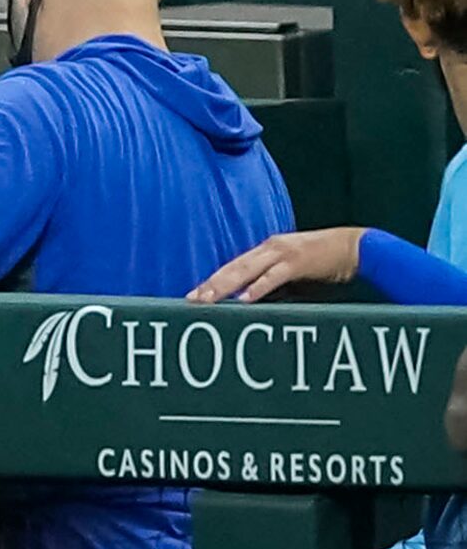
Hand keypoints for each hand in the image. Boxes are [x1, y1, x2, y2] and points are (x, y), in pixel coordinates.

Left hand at [187, 227, 362, 304]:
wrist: (357, 246)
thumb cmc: (324, 261)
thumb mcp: (291, 270)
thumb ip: (270, 282)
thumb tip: (250, 301)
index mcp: (266, 250)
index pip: (233, 266)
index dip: (212, 281)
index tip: (193, 296)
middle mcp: (270, 248)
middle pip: (233, 268)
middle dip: (211, 285)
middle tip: (191, 301)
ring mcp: (284, 253)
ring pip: (247, 270)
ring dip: (225, 286)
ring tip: (208, 301)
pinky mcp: (299, 261)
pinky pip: (274, 276)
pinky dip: (258, 287)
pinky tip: (244, 299)